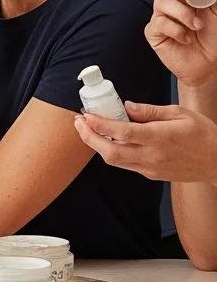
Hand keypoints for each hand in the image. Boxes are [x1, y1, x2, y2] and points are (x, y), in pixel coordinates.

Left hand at [75, 103, 216, 183]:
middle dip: (88, 137)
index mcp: (159, 138)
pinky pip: (125, 165)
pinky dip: (112, 152)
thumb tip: (125, 106)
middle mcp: (152, 156)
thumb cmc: (203, 134)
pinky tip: (108, 139)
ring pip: (114, 161)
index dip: (99, 124)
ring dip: (96, 145)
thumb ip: (150, 110)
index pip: (121, 133)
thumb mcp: (179, 113)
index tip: (85, 114)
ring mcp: (151, 168)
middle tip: (77, 122)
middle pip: (110, 152)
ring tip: (87, 128)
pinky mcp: (152, 175)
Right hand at [143, 0, 216, 87]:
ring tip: (196, 26)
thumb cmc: (215, 39)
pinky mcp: (154, 31)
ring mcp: (161, 16)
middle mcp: (173, 1)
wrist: (210, 67)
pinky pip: (159, 23)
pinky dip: (177, 30)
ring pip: (162, 2)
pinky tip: (185, 38)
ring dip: (183, 14)